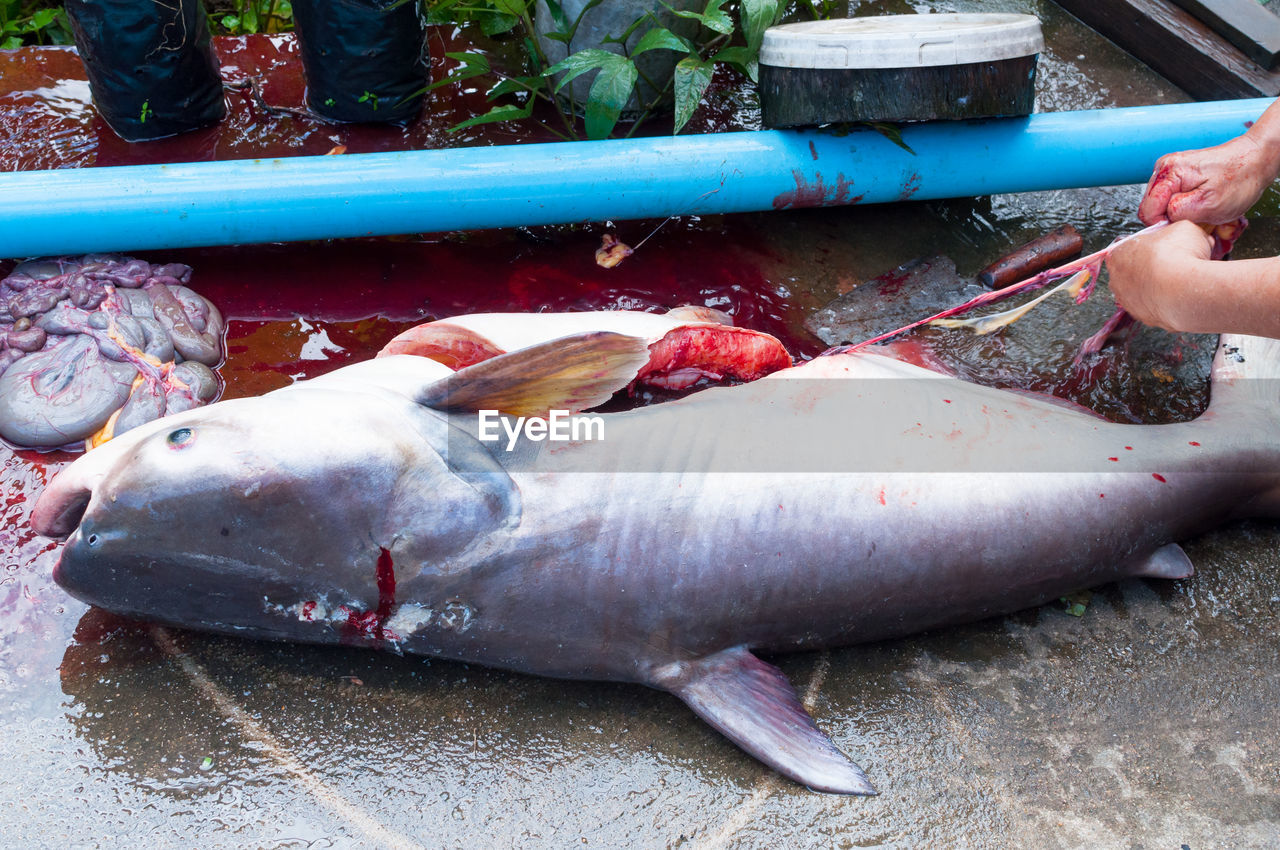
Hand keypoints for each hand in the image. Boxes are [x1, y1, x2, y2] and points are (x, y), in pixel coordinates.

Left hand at [1107, 221, 1214, 331]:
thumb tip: (1195, 239)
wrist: (1183, 290)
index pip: (1131, 248)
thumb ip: (1180, 233)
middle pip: (1136, 270)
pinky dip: (1166, 302)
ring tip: (1182, 281)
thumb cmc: (1178, 255)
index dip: (1153, 247)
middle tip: (1177, 265)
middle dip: (1155, 268)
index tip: (1169, 248)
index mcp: (1118, 253)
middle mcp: (1116, 279)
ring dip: (1160, 287)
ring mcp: (1127, 301)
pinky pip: (1154, 307)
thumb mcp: (1184, 229)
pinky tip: (1180, 296)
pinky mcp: (1141, 317)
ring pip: (1144, 291)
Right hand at [1138, 134, 1278, 225]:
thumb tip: (1161, 220)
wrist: (1256, 160)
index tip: (1185, 223)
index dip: (1164, 224)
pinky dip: (1186, 206)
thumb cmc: (1240, 179)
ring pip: (1161, 206)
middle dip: (1172, 218)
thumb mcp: (1209, 204)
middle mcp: (1164, 168)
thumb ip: (1177, 213)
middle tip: (1198, 217)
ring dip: (1180, 213)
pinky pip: (1171, 199)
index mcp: (1168, 173)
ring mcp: (1170, 170)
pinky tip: (1201, 202)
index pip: (1146, 212)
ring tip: (1202, 208)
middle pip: (1152, 208)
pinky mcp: (1177, 175)